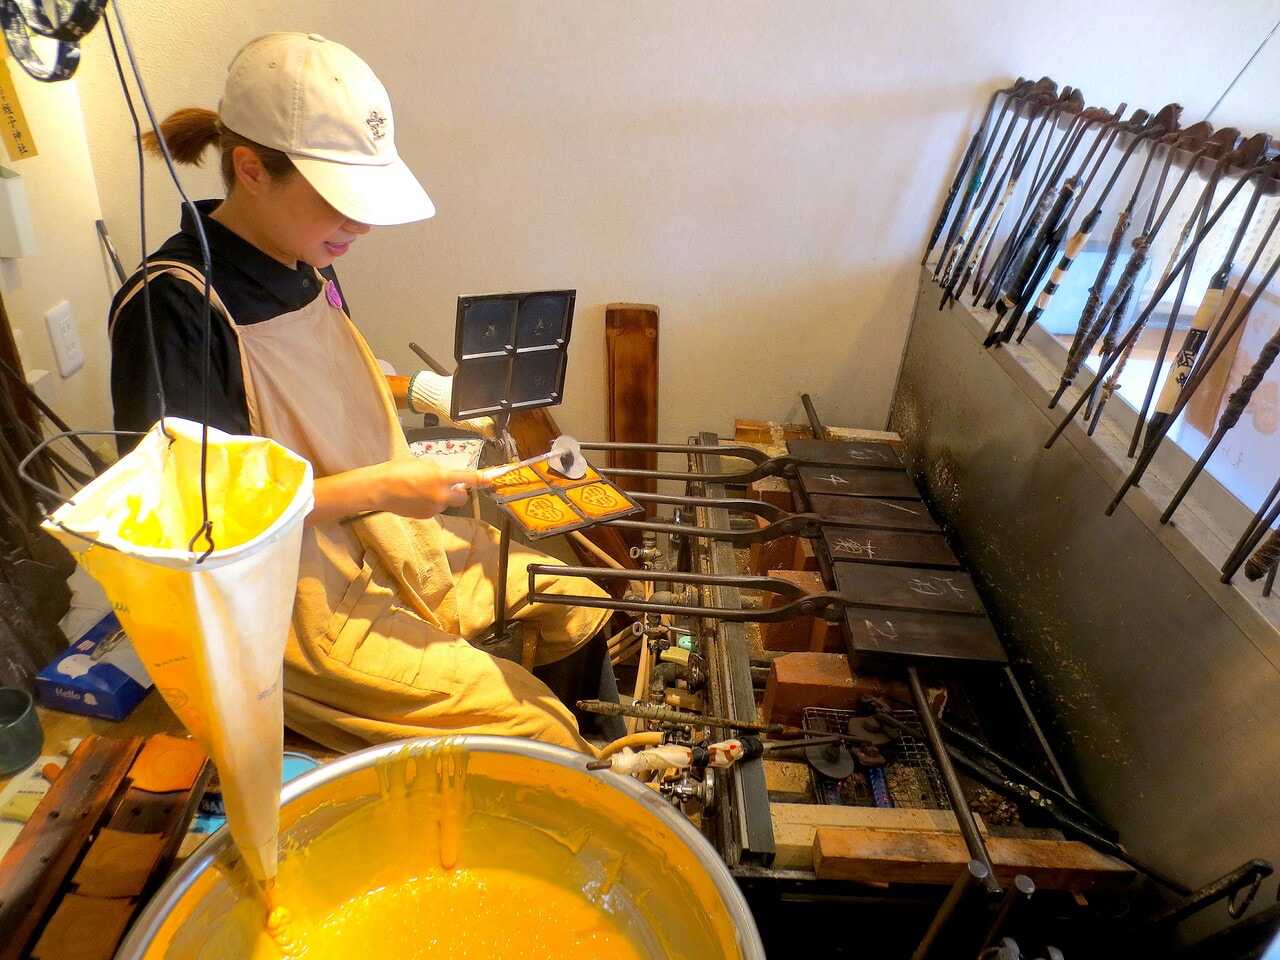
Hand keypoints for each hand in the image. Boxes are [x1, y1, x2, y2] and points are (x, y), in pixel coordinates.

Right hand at [368, 458, 482, 517]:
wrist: (380, 488)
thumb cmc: (398, 471)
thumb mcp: (424, 464)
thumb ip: (440, 471)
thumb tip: (449, 476)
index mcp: (442, 477)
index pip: (468, 479)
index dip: (482, 479)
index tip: (491, 479)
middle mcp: (442, 495)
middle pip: (463, 498)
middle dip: (460, 491)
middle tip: (449, 484)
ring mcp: (434, 507)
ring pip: (447, 503)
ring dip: (442, 497)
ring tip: (423, 489)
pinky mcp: (426, 516)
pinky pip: (435, 508)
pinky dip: (431, 503)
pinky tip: (417, 497)